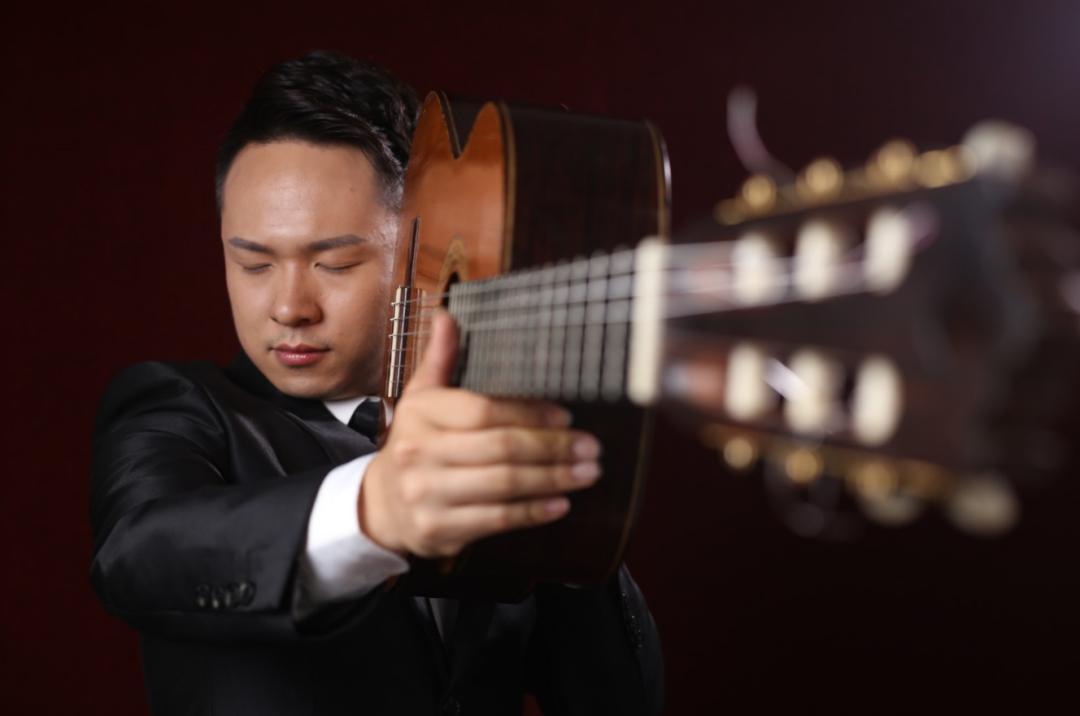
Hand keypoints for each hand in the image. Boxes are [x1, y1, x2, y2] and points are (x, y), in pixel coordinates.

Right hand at [359, 310, 601, 558]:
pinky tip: (561, 503)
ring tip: (587, 473)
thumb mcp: (420, 398)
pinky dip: (533, 512)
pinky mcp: (439, 529)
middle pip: (500, 448)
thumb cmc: (414, 445)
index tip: (565, 415)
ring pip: (504, 485)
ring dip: (553, 479)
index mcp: (421, 414)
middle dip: (553, 447)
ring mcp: (428, 494)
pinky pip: (497, 519)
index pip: (483, 410)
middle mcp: (421, 454)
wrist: (380, 505)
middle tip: (591, 447)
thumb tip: (448, 315)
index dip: (529, 412)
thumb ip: (440, 358)